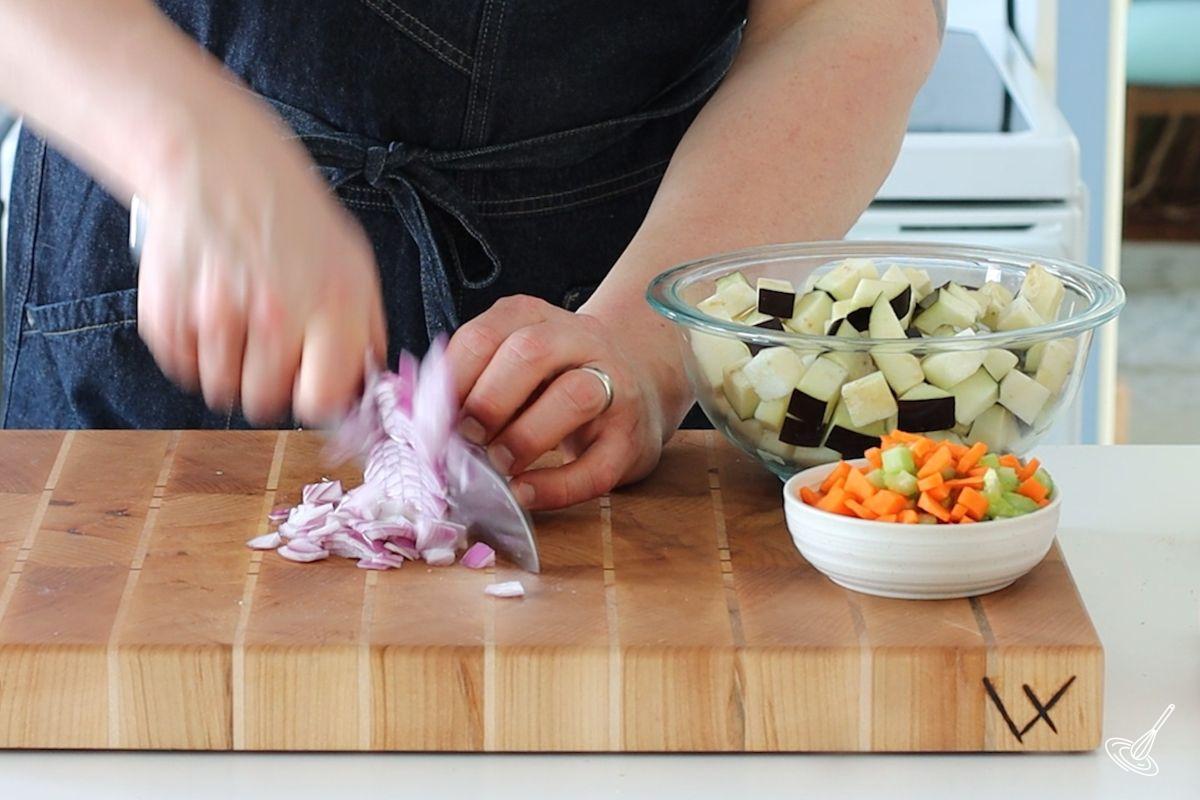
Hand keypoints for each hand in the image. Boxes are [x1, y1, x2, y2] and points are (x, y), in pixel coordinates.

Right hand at [136, 87, 385, 424]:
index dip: (315, 397)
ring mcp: (215, 313)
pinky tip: (208, 311)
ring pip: (220, 390)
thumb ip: (366, 332)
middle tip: (270, 351)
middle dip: (269, 386)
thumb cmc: (293, 218)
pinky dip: (193, 350)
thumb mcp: (355, 266)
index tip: (310, 382)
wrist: (218, 163)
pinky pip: (181, 367)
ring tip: (239, 324)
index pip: (321, 400)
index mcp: (332, 306)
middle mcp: (275, 313)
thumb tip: (368, 392)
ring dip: (229, 369)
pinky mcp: (166, 311)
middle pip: (264, 403)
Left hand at [447, 295, 671, 509]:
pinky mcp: (631, 438)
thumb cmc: (556, 381)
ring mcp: (613, 386)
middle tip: (465, 439)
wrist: (639, 387)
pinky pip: (596, 466)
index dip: (452, 378)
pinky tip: (524, 493)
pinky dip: (555, 486)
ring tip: (497, 463)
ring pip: (575, 396)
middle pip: (531, 352)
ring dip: (524, 436)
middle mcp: (580, 341)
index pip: (484, 335)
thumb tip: (419, 420)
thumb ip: (472, 380)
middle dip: (488, 400)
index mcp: (535, 319)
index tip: (432, 418)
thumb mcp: (515, 365)